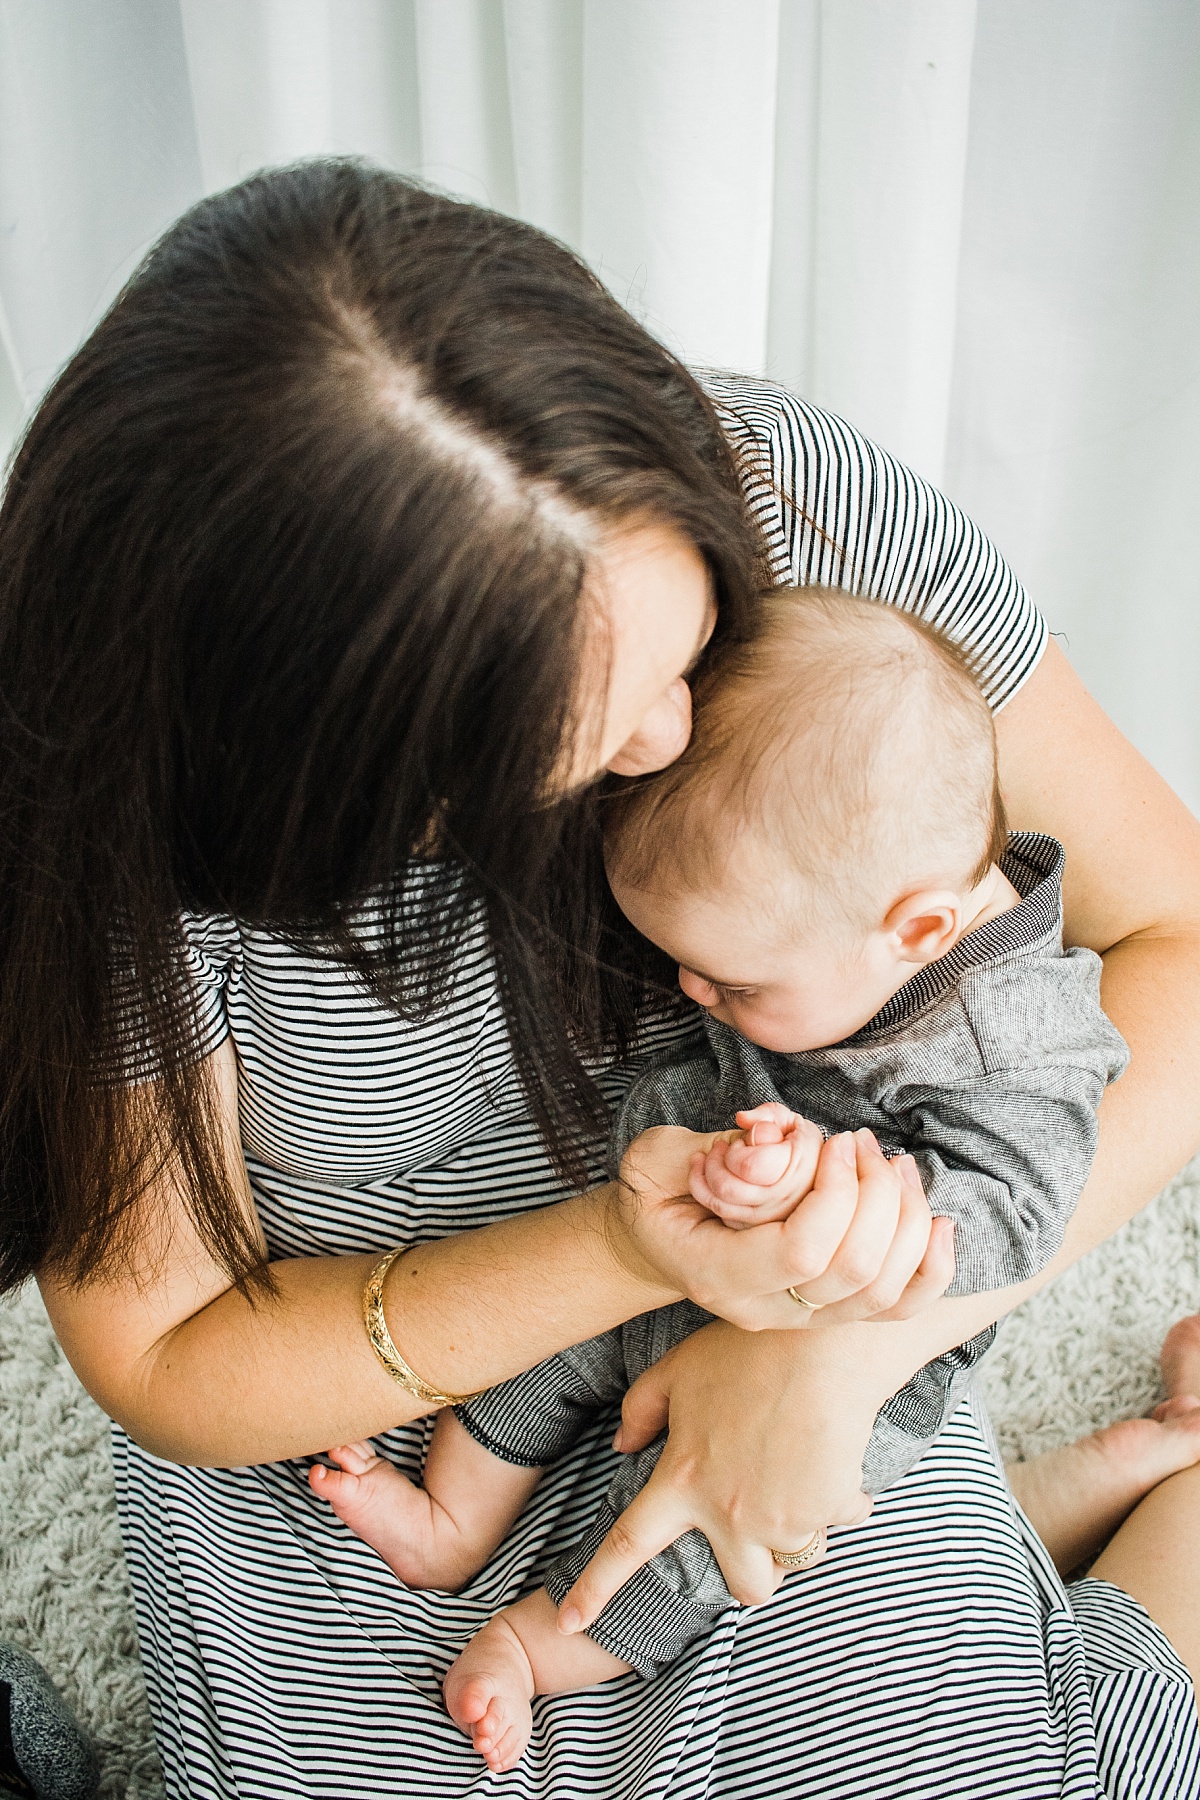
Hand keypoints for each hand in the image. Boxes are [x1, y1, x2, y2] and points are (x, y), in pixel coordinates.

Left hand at [556, 1320, 878, 1630]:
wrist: (823, 1344)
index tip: (568, 1624)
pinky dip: (839, 1499)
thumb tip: (623, 1446)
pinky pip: (839, 1520)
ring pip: (794, 1557)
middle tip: (761, 1536)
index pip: (627, 1545)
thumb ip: (641, 1409)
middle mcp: (730, 1512)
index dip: (594, 1589)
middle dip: (753, 1573)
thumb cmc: (746, 1350)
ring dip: (798, 1530)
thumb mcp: (678, 1369)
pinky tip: (832, 1456)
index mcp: (682, 1480)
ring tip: (800, 1478)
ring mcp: (782, 1517)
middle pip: (743, 1586)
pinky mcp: (829, 1509)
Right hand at [617, 1121, 954, 1330]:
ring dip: (906, 1219)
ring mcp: (800, 1318)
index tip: (836, 1141)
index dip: (835, 1192)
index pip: (802, 1253)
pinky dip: (930, 1267)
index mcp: (718, 1275)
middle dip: (876, 1195)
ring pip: (883, 1291)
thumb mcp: (656, 1158)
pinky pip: (897, 1306)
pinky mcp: (829, 1310)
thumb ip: (711, 1148)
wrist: (654, 1242)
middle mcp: (765, 1309)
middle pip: (854, 1272)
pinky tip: (939, 1222)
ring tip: (893, 1164)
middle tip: (862, 1142)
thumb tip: (771, 1132)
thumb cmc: (655, 1193)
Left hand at [689, 1104, 821, 1225]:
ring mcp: (773, 1219)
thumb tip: (743, 1119)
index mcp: (799, 1167)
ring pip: (721, 1206)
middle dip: (714, 1164)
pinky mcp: (759, 1229)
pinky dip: (708, 1196)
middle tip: (719, 1148)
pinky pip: (724, 1218)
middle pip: (729, 1188)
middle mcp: (787, 1199)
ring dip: (704, 1178)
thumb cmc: (793, 1138)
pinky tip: (709, 1176)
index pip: (749, 1166)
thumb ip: (767, 1114)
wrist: (814, 1169)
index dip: (735, 1152)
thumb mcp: (786, 1119)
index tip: (739, 1142)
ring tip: (708, 1158)